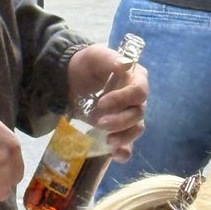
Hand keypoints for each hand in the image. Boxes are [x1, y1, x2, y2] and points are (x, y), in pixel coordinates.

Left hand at [66, 45, 147, 161]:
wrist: (70, 78)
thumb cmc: (86, 64)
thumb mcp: (95, 54)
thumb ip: (110, 59)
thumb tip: (124, 65)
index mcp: (135, 79)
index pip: (139, 92)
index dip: (123, 99)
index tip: (101, 103)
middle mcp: (135, 99)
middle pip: (138, 114)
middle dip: (120, 121)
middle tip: (99, 122)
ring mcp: (127, 115)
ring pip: (135, 130)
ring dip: (124, 137)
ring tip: (108, 141)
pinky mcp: (117, 130)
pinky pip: (128, 145)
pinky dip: (124, 152)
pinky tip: (115, 155)